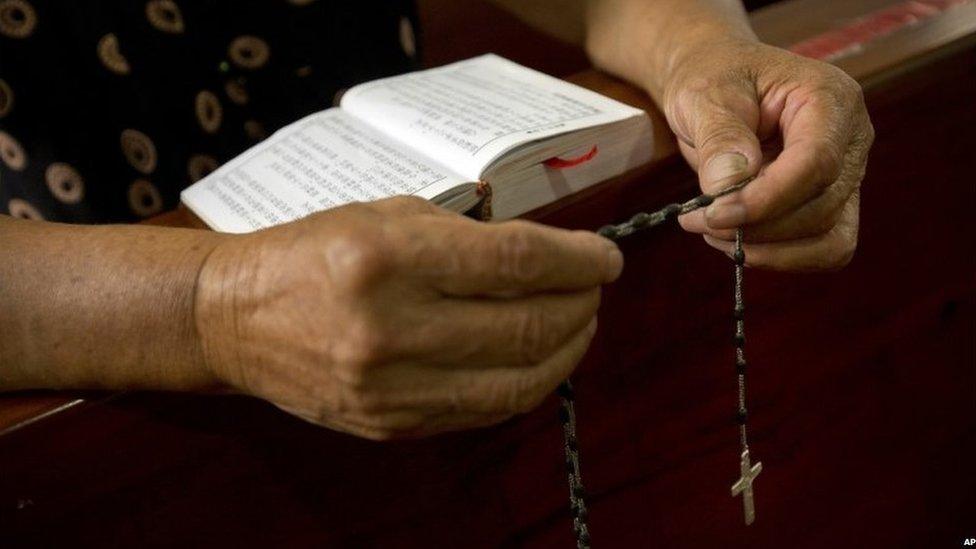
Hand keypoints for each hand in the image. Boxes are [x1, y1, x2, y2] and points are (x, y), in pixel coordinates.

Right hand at [194, 196, 621, 439]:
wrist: (236, 318)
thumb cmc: (313, 251)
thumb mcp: (386, 215)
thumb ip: (467, 236)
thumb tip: (547, 258)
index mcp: (387, 258)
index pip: (515, 263)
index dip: (577, 262)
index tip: (606, 259)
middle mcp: (390, 329)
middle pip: (526, 328)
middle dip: (580, 307)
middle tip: (594, 289)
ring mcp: (391, 387)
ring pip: (517, 382)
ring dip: (565, 351)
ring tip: (578, 324)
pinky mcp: (392, 424)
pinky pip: (484, 410)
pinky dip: (526, 383)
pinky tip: (537, 358)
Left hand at [662, 39, 873, 270]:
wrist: (718, 83)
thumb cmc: (715, 78)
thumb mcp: (706, 96)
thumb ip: (720, 137)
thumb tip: (730, 186)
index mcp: (831, 100)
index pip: (816, 162)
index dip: (767, 198)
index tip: (714, 213)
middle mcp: (851, 140)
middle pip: (821, 206)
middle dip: (756, 225)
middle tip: (698, 220)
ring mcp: (846, 176)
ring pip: (827, 238)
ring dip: (766, 248)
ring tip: (711, 230)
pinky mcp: (830, 205)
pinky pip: (821, 249)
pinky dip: (778, 256)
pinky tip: (735, 241)